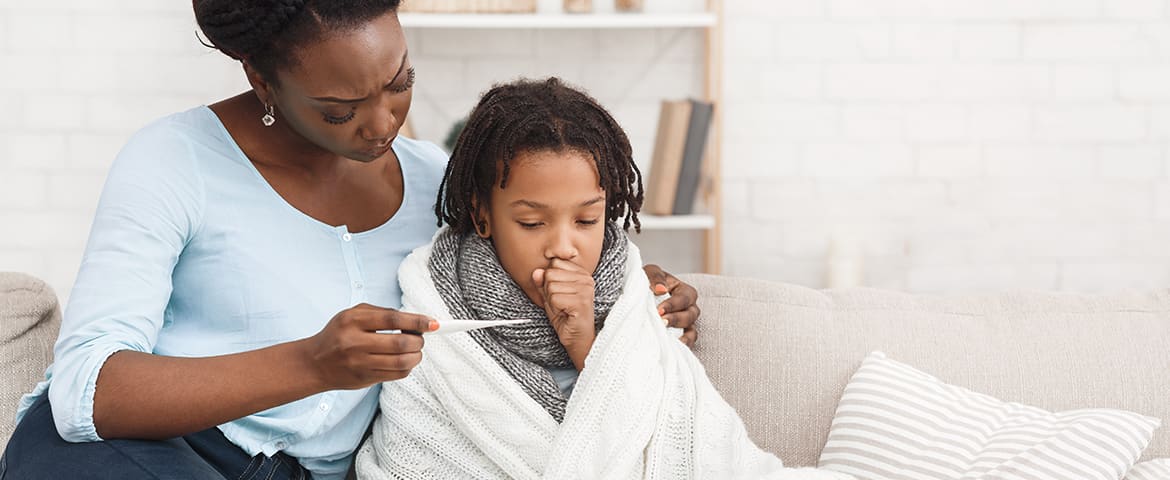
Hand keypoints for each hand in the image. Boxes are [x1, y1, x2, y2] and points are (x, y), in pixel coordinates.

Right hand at [301, 303, 437, 389]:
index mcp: (353, 321)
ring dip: (417, 355)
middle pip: (401, 343)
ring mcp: (360, 364)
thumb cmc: (338, 334)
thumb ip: (382, 313)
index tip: (433, 323)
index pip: (393, 319)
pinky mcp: (365, 379)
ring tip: (415, 350)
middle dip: (419, 340)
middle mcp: (355, 343)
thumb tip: (416, 320)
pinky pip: (397, 375)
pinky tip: (404, 360)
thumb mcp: (352, 314)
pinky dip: (407, 367)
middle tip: (421, 337)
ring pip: (402, 362)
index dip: (417, 320)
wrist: (314, 363)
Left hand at [532, 258, 595, 369]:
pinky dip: (555, 308)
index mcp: (581, 272)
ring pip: (551, 286)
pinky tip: (565, 313)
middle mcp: (586, 278)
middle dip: (549, 291)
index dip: (550, 281)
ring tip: (563, 309)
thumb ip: (543, 282)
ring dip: (552, 301)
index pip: (554, 263)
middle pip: (550, 273)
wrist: (577, 339)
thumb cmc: (566, 317)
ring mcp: (585, 289)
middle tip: (561, 303)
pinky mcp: (581, 301)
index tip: (561, 294)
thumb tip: (536, 271)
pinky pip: (554, 298)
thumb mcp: (550, 296)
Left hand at [643, 264, 699, 347]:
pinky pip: (687, 343)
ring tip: (666, 337)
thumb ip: (655, 277)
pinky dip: (682, 346)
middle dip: (676, 319)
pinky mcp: (679, 337)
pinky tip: (670, 348)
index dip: (674, 304)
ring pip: (692, 331)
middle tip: (661, 321)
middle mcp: (688, 308)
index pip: (686, 297)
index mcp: (683, 291)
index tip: (659, 310)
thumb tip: (660, 289)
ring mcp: (685, 324)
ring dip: (682, 335)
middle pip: (692, 315)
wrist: (633, 297)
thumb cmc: (646, 283)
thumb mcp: (649, 273)